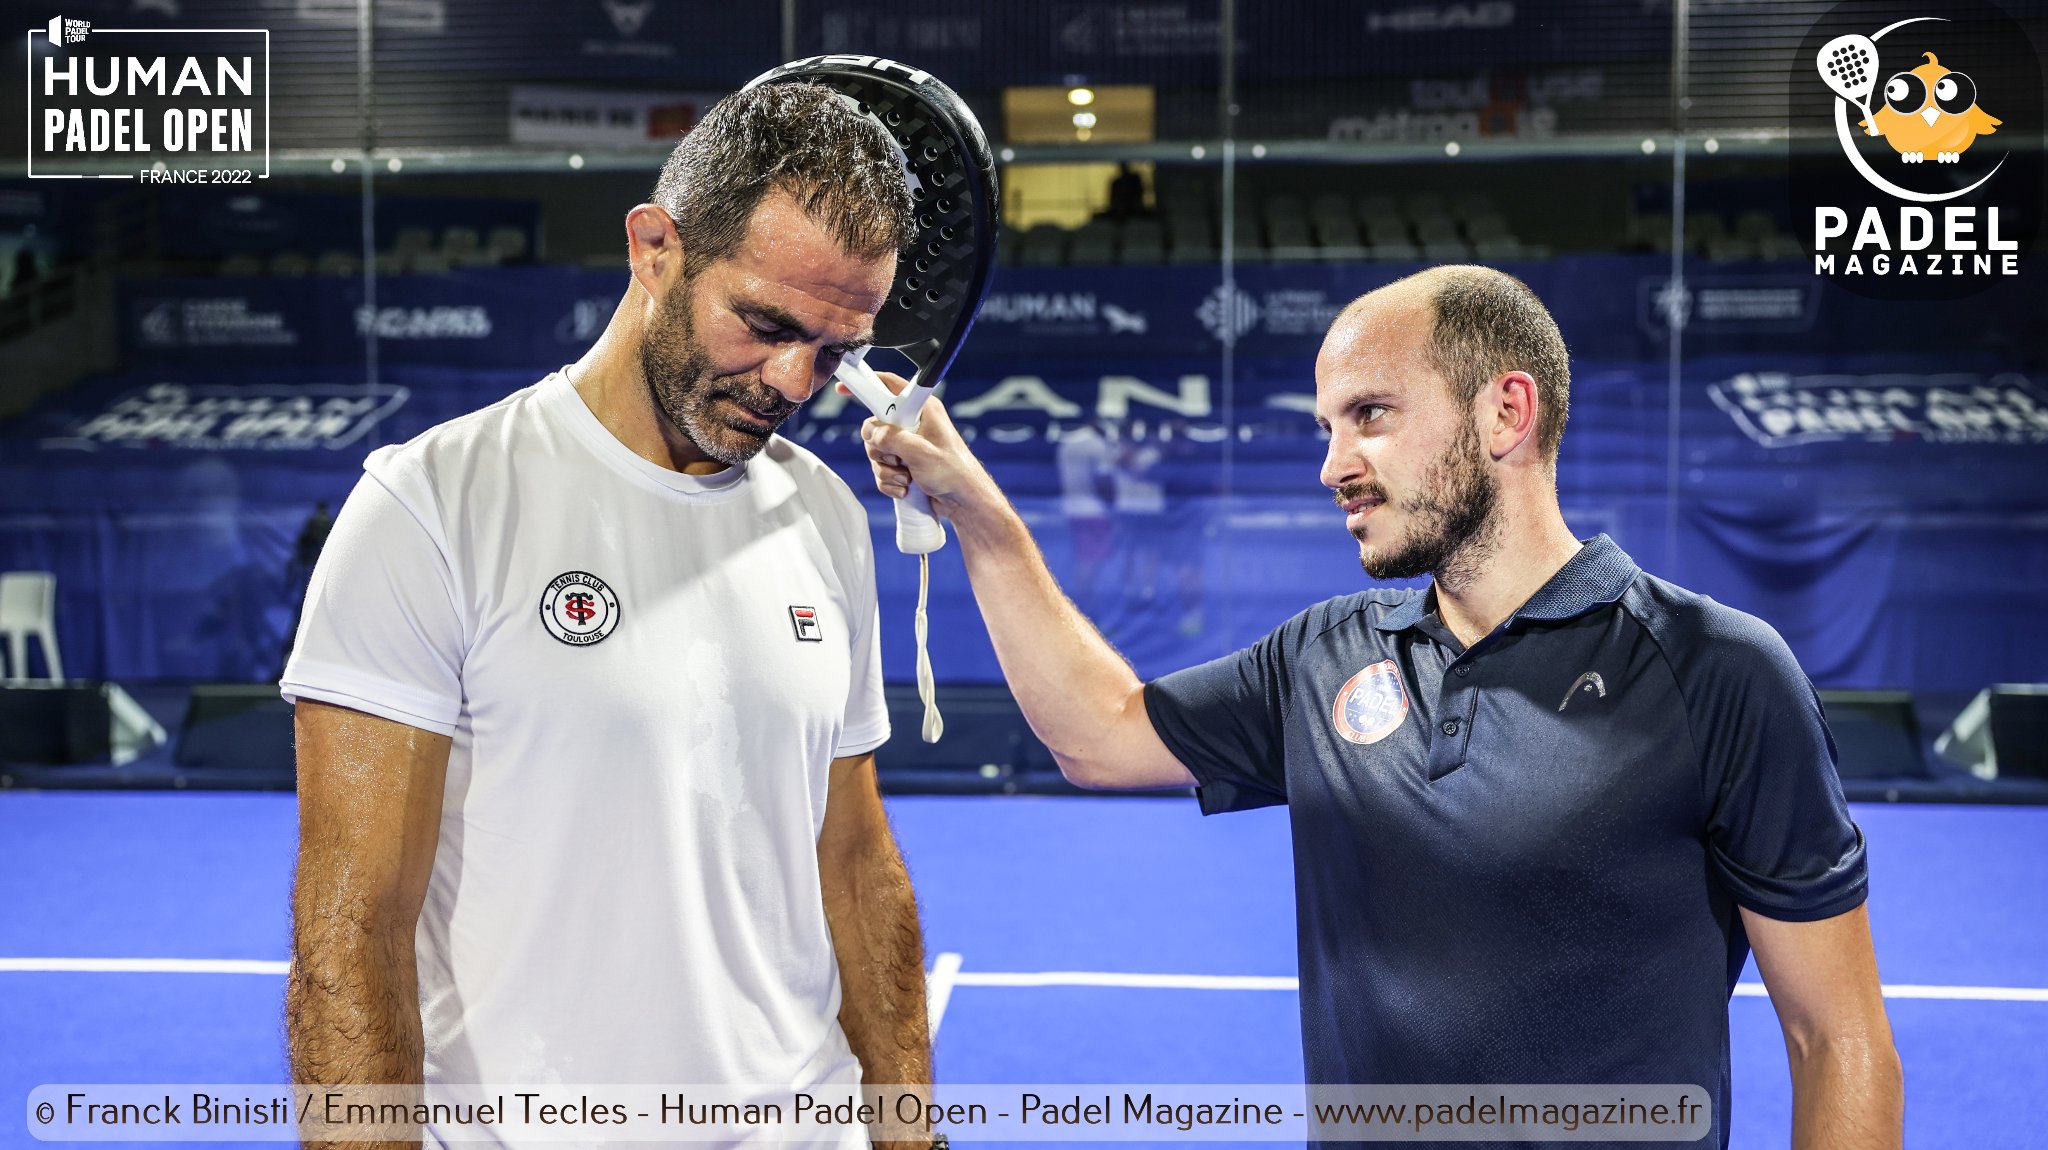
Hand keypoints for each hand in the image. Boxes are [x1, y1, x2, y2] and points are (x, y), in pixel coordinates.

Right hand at [858, 372, 1001, 522]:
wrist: (963, 502)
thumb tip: (872, 433)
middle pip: (874, 427)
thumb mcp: (921, 452)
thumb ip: (893, 438)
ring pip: (876, 451)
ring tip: (907, 478)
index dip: (866, 385)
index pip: (888, 387)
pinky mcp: (903, 464)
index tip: (843, 389)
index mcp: (922, 409)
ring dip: (887, 470)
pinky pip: (882, 470)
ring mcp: (907, 445)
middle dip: (880, 449)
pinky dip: (890, 482)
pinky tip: (906, 488)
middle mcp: (912, 424)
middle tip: (897, 459)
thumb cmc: (954, 473)